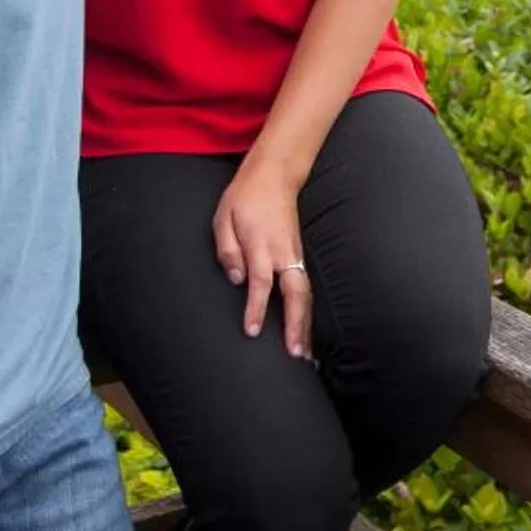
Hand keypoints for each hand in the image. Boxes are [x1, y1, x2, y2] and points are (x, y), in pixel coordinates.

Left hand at [212, 166, 311, 357]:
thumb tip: (236, 279)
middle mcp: (283, 253)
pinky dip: (306, 312)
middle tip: (295, 354)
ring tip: (306, 354)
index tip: (253, 332)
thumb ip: (228, 251)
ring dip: (306, 324)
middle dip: (297, 325)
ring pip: (305, 294)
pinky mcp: (298, 256)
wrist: (275, 176)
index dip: (256, 308)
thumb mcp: (223, 218)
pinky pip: (304, 288)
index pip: (261, 282)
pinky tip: (305, 330)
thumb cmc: (245, 197)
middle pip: (295, 294)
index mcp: (261, 244)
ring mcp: (294, 254)